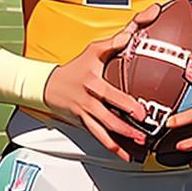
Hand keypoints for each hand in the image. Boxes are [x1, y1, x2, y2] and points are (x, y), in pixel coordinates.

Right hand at [43, 4, 160, 161]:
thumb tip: (131, 35)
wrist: (48, 84)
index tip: (141, 113)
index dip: (126, 105)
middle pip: (108, 118)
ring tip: (136, 149)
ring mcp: (85, 114)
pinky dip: (111, 147)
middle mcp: (88, 101)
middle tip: (143, 135)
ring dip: (120, 143)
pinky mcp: (82, 123)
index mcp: (93, 82)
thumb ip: (113, 42)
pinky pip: (98, 137)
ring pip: (102, 132)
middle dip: (126, 129)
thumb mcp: (92, 50)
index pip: (111, 95)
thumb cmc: (75, 67)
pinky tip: (124, 155)